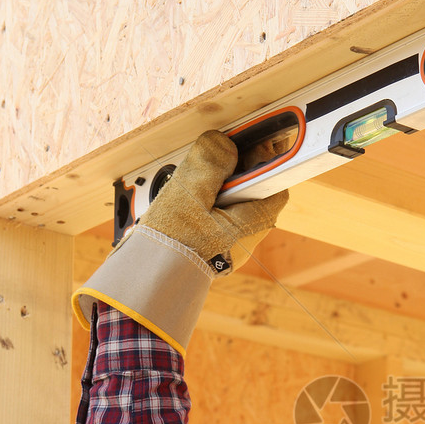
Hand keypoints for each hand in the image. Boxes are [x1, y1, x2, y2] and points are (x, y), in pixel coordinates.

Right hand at [141, 130, 288, 273]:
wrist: (149, 283)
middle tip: (217, 154)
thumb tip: (224, 143)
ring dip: (220, 187)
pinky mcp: (216, 249)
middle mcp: (248, 238)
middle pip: (254, 192)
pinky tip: (188, 200)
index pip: (275, 184)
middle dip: (238, 170)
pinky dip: (209, 204)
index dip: (267, 159)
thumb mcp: (187, 195)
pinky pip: (220, 218)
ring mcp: (233, 245)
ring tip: (196, 179)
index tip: (253, 140)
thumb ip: (209, 164)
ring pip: (236, 205)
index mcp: (251, 224)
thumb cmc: (169, 245)